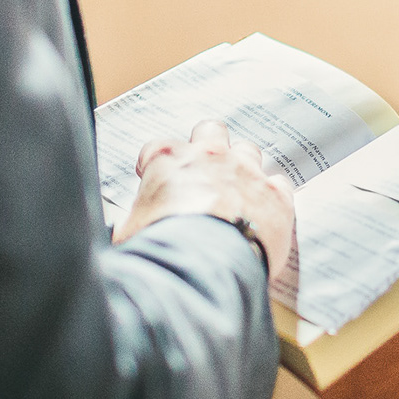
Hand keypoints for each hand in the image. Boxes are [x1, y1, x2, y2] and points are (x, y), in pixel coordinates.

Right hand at [116, 120, 296, 282]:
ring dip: (243, 167)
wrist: (201, 267)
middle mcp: (209, 157)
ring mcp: (246, 172)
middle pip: (211, 131)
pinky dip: (273, 197)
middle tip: (204, 171)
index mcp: (167, 161)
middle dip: (208, 146)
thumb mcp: (127, 234)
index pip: (157, 147)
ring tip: (237, 193)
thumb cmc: (160, 248)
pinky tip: (266, 214)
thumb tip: (119, 234)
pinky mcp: (275, 196)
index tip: (158, 179)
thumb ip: (128, 223)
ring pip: (249, 151)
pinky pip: (279, 184)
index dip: (156, 164)